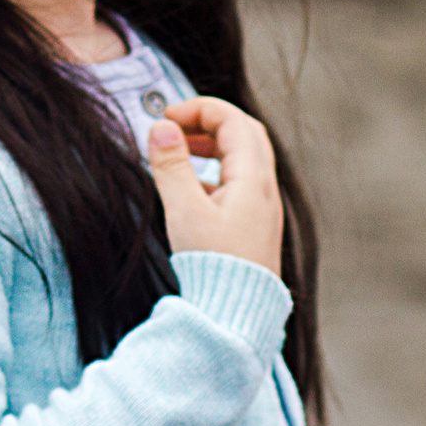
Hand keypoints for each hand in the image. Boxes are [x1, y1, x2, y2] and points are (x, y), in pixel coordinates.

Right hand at [147, 97, 284, 273]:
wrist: (235, 315)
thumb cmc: (214, 267)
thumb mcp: (185, 211)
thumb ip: (172, 167)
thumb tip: (161, 128)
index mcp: (253, 180)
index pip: (233, 120)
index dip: (199, 109)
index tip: (166, 118)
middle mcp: (264, 190)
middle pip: (244, 133)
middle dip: (208, 121)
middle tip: (175, 126)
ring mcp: (262, 209)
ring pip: (243, 158)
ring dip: (212, 145)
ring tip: (179, 151)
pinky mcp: (253, 226)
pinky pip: (238, 183)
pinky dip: (214, 170)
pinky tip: (190, 187)